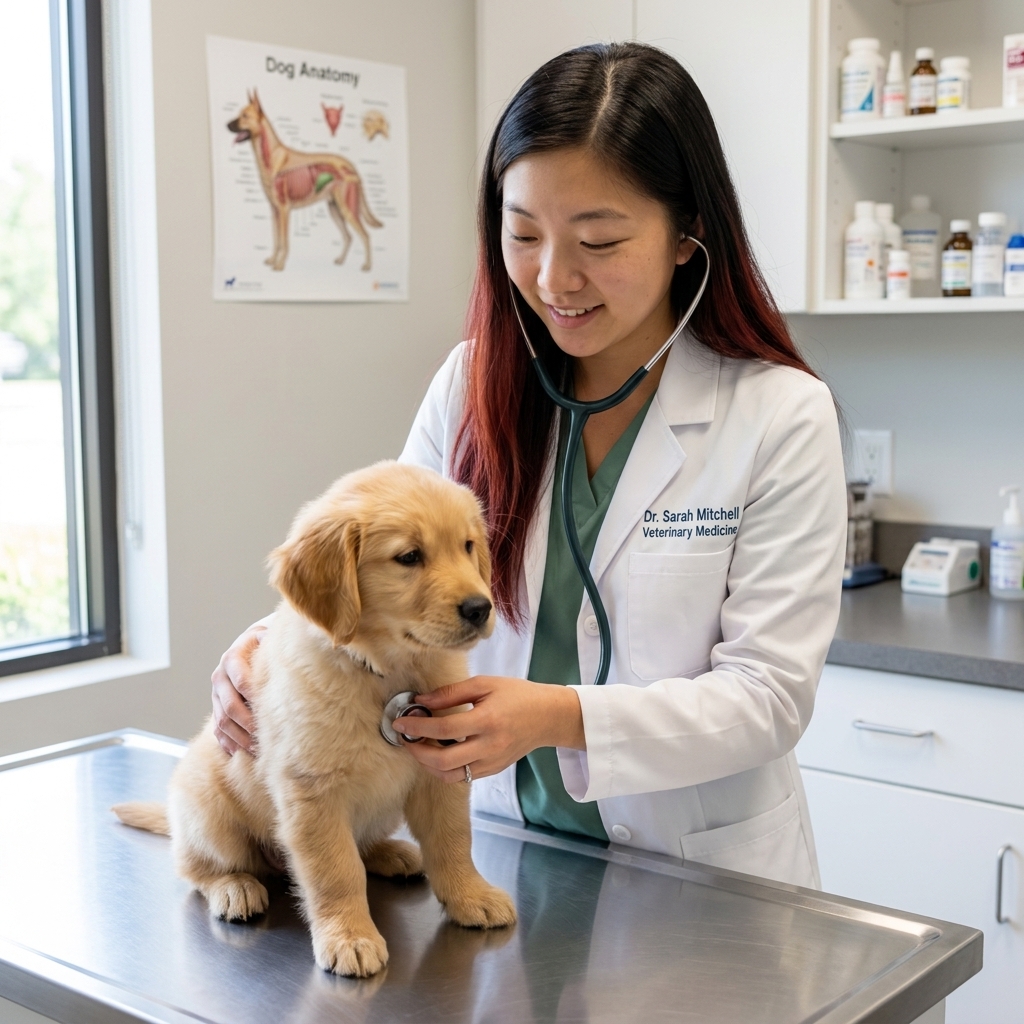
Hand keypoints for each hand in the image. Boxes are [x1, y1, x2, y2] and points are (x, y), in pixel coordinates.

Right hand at [211, 620, 268, 754]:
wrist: (248, 645)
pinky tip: (243, 753)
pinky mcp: (216, 709)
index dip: (255, 697)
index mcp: (232, 658)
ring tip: (257, 749)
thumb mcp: (268, 637)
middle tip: (265, 736)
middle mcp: (220, 677)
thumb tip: (295, 645)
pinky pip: (217, 731)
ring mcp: (215, 695)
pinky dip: (229, 744)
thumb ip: (275, 641)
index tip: (272, 711)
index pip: (242, 681)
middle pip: (230, 706)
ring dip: (239, 738)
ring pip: (222, 722)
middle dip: (248, 723)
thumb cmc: (265, 644)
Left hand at [394, 676, 584, 783]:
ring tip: (419, 747)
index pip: (444, 729)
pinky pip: (462, 777)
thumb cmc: (518, 695)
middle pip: (443, 761)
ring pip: (450, 776)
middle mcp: (489, 746)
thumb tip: (421, 700)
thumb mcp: (485, 684)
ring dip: (428, 765)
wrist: (548, 716)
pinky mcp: (493, 770)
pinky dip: (444, 769)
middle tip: (405, 738)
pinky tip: (438, 753)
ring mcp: (492, 762)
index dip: (417, 726)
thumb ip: (451, 692)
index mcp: (487, 720)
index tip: (400, 721)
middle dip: (416, 752)